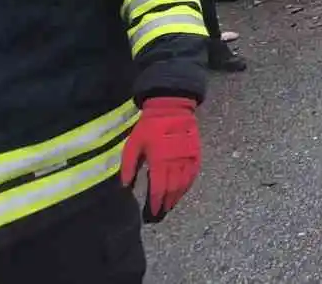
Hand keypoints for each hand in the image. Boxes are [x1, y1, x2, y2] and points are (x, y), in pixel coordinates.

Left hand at [120, 97, 199, 222]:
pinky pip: (193, 175)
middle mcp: (176, 162)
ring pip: (184, 184)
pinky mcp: (196, 154)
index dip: (154, 203)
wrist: (171, 107)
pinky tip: (182, 192)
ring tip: (169, 206)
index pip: (158, 188)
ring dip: (176, 197)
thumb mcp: (133, 144)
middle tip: (160, 215)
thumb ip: (128, 166)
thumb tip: (125, 187)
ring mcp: (188, 158)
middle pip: (172, 190)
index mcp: (159, 160)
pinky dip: (187, 186)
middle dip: (165, 204)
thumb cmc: (149, 126)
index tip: (151, 213)